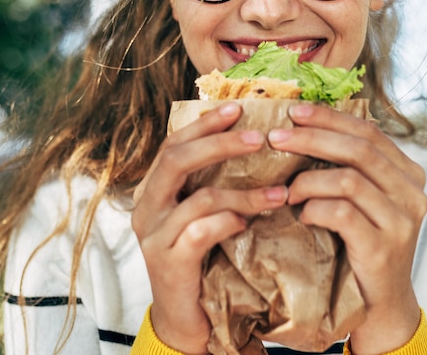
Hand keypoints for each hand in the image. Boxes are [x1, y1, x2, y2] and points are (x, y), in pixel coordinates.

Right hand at [131, 102, 288, 353]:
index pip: (174, 144)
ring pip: (198, 198)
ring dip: (244, 192)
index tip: (238, 107)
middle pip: (177, 160)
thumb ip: (214, 183)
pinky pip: (200, 232)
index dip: (204, 124)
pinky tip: (248, 224)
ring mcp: (155, 236)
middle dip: (220, 143)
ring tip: (279, 193)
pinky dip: (229, 222)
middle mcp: (147, 208)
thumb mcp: (205, 214)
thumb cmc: (202, 260)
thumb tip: (254, 141)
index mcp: (155, 190)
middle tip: (259, 137)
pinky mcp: (169, 262)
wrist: (187, 319)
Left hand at [267, 103, 426, 353]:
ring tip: (287, 189)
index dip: (330, 118)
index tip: (294, 111)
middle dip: (312, 138)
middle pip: (359, 149)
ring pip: (350, 179)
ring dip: (308, 179)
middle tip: (276, 138)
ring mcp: (402, 220)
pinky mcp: (383, 247)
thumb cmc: (359, 246)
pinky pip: (342, 213)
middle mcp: (413, 192)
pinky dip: (314, 208)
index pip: (369, 132)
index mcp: (408, 173)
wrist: (378, 306)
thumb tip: (301, 126)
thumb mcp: (360, 201)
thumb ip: (347, 168)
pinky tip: (302, 214)